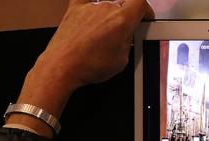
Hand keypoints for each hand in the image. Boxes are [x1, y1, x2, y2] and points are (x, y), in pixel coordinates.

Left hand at [39, 0, 154, 89]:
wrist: (62, 67)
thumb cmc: (88, 65)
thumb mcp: (121, 60)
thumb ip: (128, 41)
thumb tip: (128, 34)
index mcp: (122, 20)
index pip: (141, 2)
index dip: (146, 10)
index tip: (145, 17)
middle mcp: (106, 8)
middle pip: (124, 3)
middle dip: (128, 16)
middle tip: (125, 32)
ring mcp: (89, 7)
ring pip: (107, 4)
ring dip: (110, 15)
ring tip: (105, 33)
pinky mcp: (75, 9)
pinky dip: (92, 3)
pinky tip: (92, 11)